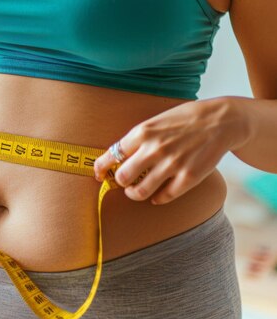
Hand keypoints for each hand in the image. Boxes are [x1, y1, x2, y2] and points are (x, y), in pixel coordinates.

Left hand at [93, 98, 246, 204]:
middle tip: (124, 182)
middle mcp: (155, 149)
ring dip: (135, 194)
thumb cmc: (184, 120)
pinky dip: (157, 198)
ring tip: (137, 191)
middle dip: (120, 182)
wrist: (220, 120)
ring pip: (140, 192)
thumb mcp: (155, 122)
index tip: (98, 174)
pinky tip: (157, 194)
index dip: (101, 168)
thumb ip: (137, 139)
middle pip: (122, 177)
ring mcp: (172, 164)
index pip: (112, 155)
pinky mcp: (188, 177)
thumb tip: (115, 157)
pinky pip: (163, 197)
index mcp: (143, 133)